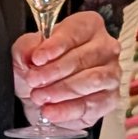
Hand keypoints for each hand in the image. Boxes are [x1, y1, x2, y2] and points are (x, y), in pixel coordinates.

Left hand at [14, 11, 118, 131]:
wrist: (43, 95)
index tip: (38, 58)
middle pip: (83, 57)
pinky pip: (92, 105)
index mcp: (88, 26)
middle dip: (55, 71)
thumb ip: (26, 47)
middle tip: (34, 81)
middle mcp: (106, 47)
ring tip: (40, 97)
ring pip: (92, 80)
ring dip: (62, 90)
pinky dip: (68, 110)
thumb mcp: (26, 52)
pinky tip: (51, 111)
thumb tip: (30, 53)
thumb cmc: (41, 67)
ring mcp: (111, 73)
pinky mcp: (110, 99)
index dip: (56, 45)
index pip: (76, 31)